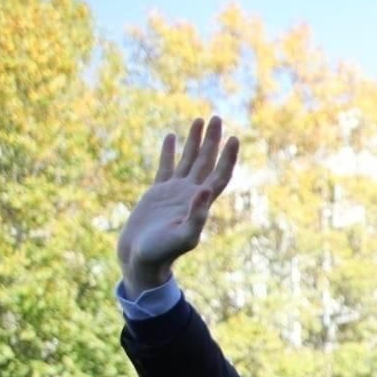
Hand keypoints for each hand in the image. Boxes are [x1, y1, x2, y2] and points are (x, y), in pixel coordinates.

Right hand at [117, 116, 239, 290]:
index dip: (228, 157)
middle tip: (216, 117)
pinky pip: (165, 166)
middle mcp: (191, 194)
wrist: (141, 259)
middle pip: (206, 161)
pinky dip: (169, 151)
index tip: (234, 138)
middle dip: (212, 140)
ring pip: (188, 160)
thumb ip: (196, 215)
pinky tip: (171, 136)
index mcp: (201, 203)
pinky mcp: (157, 193)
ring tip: (199, 119)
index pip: (219, 174)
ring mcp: (174, 192)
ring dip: (194, 141)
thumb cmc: (162, 252)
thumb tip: (205, 190)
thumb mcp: (183, 236)